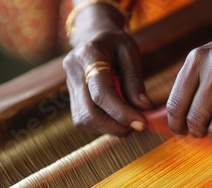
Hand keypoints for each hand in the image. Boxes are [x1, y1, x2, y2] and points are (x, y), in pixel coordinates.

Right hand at [63, 4, 151, 135]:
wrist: (92, 35)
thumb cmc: (115, 42)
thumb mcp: (130, 53)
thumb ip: (134, 81)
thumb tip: (143, 108)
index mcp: (88, 55)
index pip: (101, 92)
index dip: (121, 112)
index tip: (142, 123)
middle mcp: (73, 71)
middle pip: (88, 113)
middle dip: (115, 126)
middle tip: (137, 126)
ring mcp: (68, 85)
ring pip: (83, 120)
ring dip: (109, 128)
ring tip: (129, 121)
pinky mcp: (70, 97)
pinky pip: (83, 119)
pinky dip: (103, 125)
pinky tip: (117, 117)